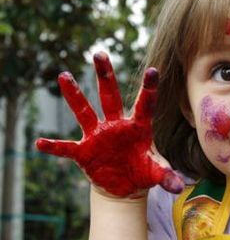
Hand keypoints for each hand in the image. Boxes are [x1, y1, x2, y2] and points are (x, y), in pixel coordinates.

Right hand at [36, 52, 183, 197]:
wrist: (125, 186)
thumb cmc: (143, 171)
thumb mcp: (156, 173)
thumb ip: (166, 176)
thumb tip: (178, 187)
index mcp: (138, 127)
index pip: (145, 104)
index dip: (149, 88)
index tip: (153, 70)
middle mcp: (116, 125)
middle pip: (111, 96)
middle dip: (105, 75)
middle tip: (100, 53)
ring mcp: (98, 136)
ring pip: (85, 111)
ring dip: (75, 95)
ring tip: (64, 75)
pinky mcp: (84, 151)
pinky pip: (67, 148)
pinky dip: (54, 146)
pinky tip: (40, 142)